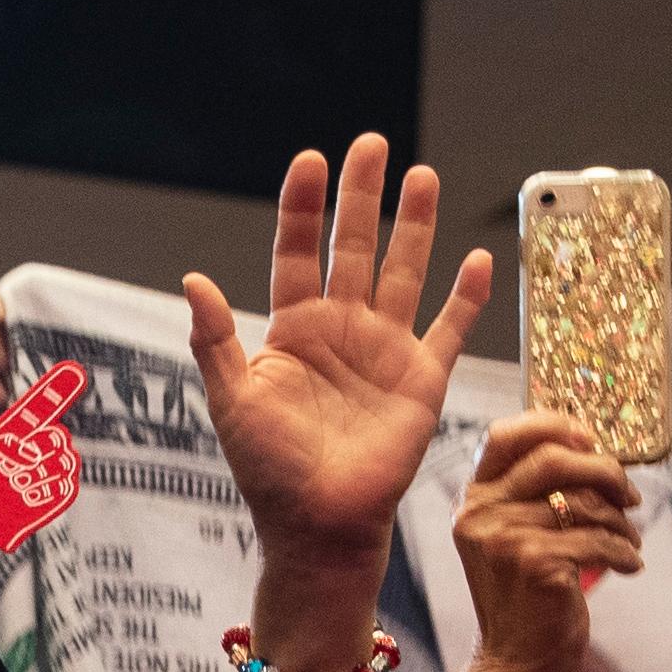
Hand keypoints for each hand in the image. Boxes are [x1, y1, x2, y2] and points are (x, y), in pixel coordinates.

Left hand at [185, 138, 493, 580]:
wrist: (319, 527)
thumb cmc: (269, 471)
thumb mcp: (232, 401)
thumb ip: (216, 340)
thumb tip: (194, 279)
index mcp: (293, 330)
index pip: (297, 252)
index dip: (303, 208)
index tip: (310, 161)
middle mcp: (341, 330)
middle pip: (353, 247)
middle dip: (362, 197)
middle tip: (372, 144)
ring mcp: (385, 351)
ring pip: (403, 273)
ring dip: (414, 227)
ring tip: (422, 177)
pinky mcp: (422, 380)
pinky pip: (450, 330)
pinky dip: (467, 297)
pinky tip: (478, 259)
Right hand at [443, 412, 642, 671]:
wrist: (516, 663)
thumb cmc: (525, 598)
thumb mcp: (514, 538)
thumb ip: (532, 495)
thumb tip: (593, 452)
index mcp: (474, 499)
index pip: (504, 435)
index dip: (552, 426)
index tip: (590, 440)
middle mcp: (481, 513)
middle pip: (553, 459)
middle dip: (604, 471)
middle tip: (629, 494)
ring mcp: (505, 538)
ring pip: (583, 503)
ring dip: (621, 521)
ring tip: (631, 540)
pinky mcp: (535, 563)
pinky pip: (598, 540)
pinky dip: (624, 552)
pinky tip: (631, 565)